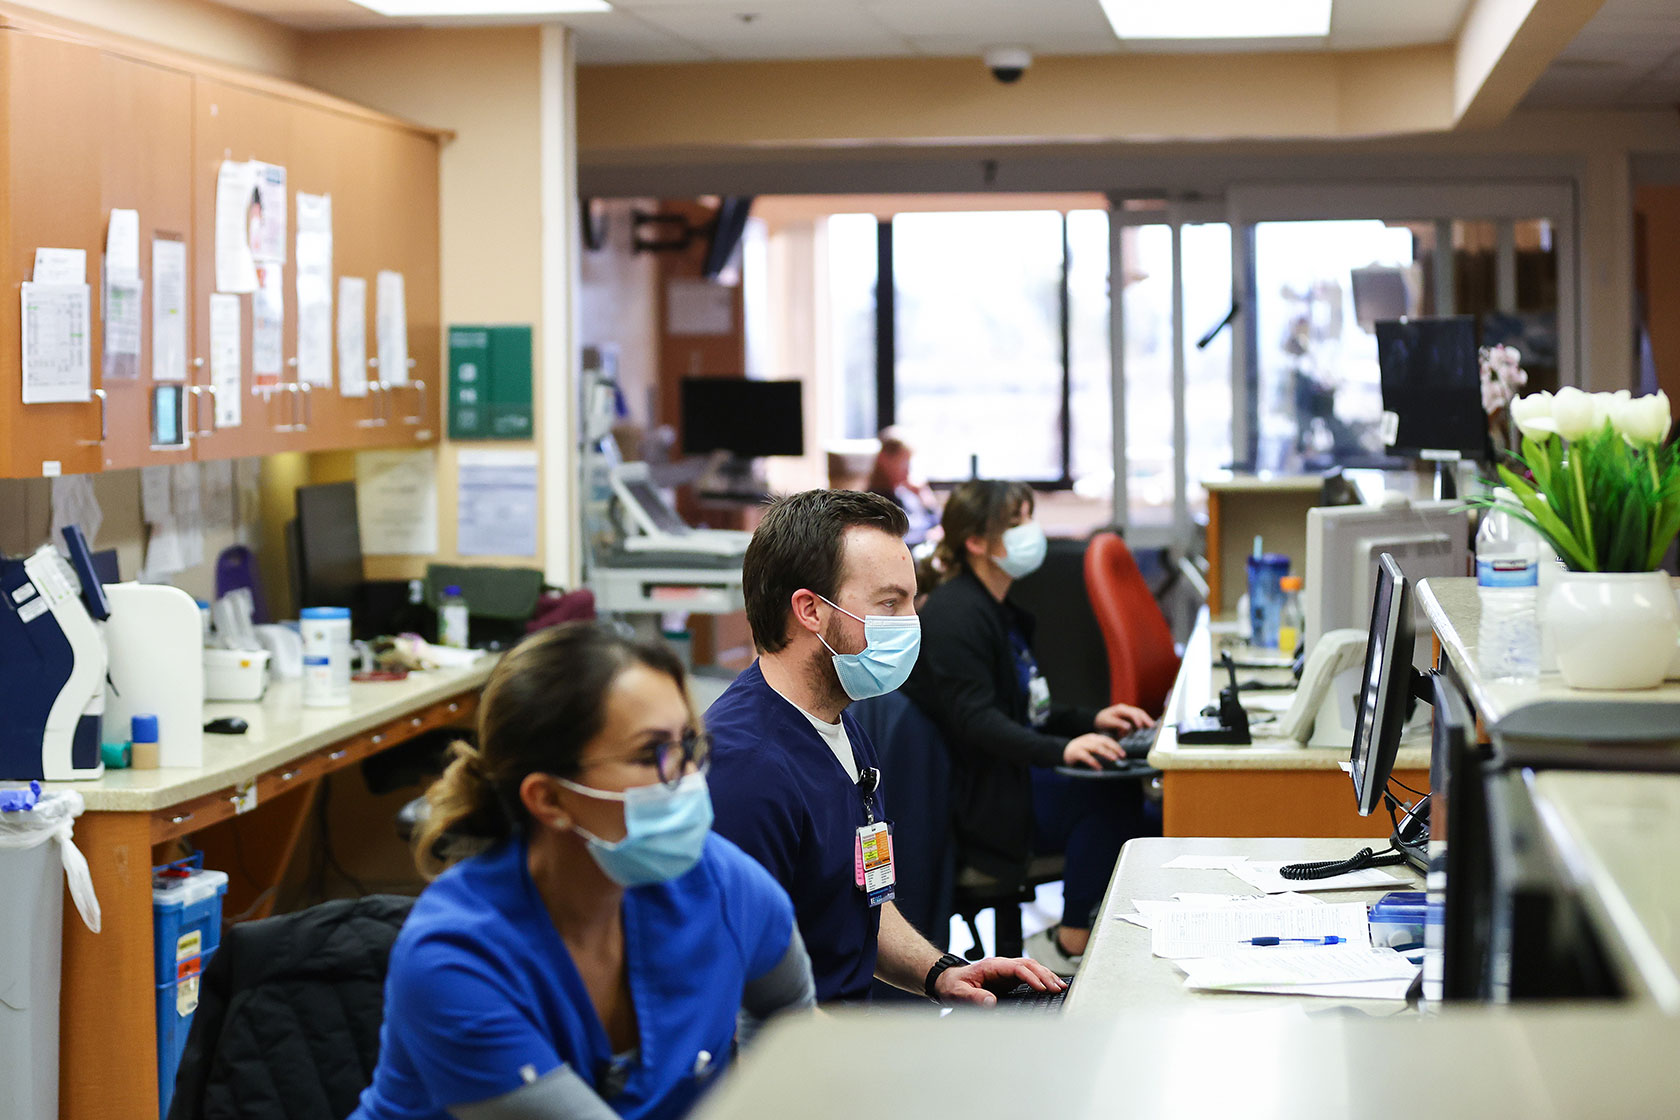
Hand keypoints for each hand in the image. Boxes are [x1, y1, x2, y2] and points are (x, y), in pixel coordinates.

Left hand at [933, 956, 1066, 1006]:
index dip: (1031, 977)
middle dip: (1044, 975)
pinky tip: (1050, 986)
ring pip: (1031, 968)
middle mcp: (1001, 966)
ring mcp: (1006, 971)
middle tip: (1058, 988)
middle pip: (1028, 965)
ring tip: (1060, 986)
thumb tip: (991, 1003)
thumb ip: (974, 997)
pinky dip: (1041, 979)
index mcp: (992, 966)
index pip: (1017, 968)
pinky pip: (1028, 975)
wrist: (947, 981)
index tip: (1042, 988)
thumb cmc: (953, 986)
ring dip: (1046, 975)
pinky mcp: (1008, 978)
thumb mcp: (959, 993)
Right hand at [1063, 732, 1121, 769]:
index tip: (1123, 754)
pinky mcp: (1075, 753)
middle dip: (1114, 748)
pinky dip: (1093, 762)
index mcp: (1093, 738)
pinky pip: (1086, 756)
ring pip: (1096, 747)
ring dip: (1106, 753)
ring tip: (1114, 759)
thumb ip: (1101, 750)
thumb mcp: (1091, 749)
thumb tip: (1116, 757)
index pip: (1107, 740)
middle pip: (1103, 742)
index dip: (1116, 746)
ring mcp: (1081, 745)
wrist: (1061, 753)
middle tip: (1121, 756)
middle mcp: (1087, 740)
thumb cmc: (1080, 753)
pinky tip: (1099, 768)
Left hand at [1095, 703, 1155, 738]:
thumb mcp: (1107, 722)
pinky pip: (1138, 720)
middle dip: (1147, 719)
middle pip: (1140, 712)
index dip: (1138, 719)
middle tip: (1153, 726)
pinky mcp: (1129, 718)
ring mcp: (1128, 713)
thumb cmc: (1102, 721)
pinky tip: (1146, 729)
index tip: (1140, 727)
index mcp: (1121, 709)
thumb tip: (1129, 727)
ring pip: (1140, 715)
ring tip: (1152, 728)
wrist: (1097, 720)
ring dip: (1146, 721)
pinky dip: (1142, 724)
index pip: (1133, 713)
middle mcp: (1126, 709)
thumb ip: (1118, 724)